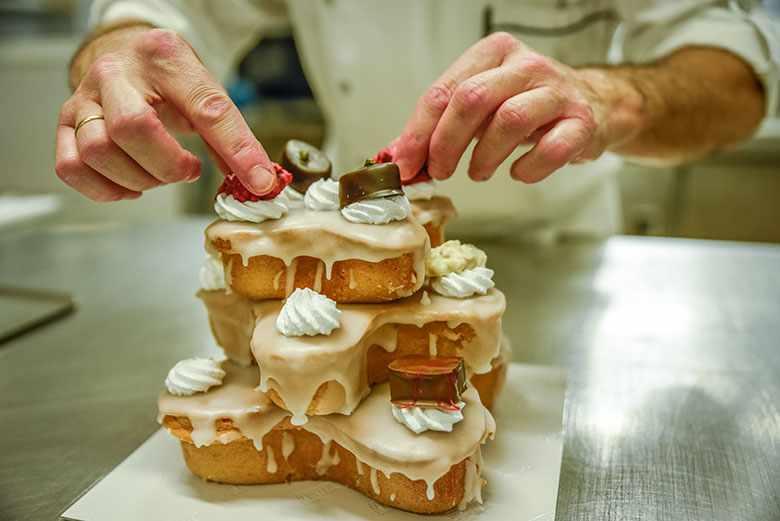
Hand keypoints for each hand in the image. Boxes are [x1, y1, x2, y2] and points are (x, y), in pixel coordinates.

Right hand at [56, 26, 275, 201]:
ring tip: (159, 174)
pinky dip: (106, 189)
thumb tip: (258, 180)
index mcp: (164, 58)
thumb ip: (232, 136)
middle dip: (168, 165)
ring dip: (139, 179)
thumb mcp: (205, 94)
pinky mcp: (66, 123)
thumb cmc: (168, 80)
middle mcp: (115, 73)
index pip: (206, 108)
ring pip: (98, 151)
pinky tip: (131, 184)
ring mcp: (84, 98)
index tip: (258, 180)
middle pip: (133, 128)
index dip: (236, 149)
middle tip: (188, 170)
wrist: (126, 58)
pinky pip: (72, 167)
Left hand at [393, 32, 626, 183]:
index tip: (404, 163)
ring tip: (477, 172)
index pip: (445, 91)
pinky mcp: (582, 122)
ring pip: (509, 120)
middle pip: (473, 99)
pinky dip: (528, 169)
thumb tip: (395, 156)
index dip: (419, 132)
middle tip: (438, 171)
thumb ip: (439, 127)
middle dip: (446, 143)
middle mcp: (525, 65)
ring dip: (484, 157)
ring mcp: (557, 92)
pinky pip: (551, 149)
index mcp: (493, 53)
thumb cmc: (527, 106)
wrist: (594, 105)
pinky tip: (519, 172)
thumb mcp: (481, 107)